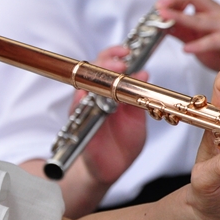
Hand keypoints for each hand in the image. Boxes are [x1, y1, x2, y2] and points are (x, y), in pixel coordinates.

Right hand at [79, 45, 148, 186]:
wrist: (114, 168)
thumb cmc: (124, 142)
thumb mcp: (137, 118)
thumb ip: (139, 97)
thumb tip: (144, 73)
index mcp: (111, 93)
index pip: (108, 67)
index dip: (114, 55)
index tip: (126, 51)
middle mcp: (96, 98)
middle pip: (93, 72)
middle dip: (105, 62)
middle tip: (120, 62)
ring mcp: (86, 110)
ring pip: (83, 87)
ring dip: (94, 78)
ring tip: (109, 72)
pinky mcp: (79, 126)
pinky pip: (76, 111)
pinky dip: (80, 101)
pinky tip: (87, 94)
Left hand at [156, 0, 219, 79]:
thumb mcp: (197, 38)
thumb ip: (180, 30)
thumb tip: (160, 23)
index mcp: (208, 6)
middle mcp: (216, 11)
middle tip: (159, 4)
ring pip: (199, 17)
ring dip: (179, 16)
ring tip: (165, 18)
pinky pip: (212, 40)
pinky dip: (198, 44)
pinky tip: (187, 49)